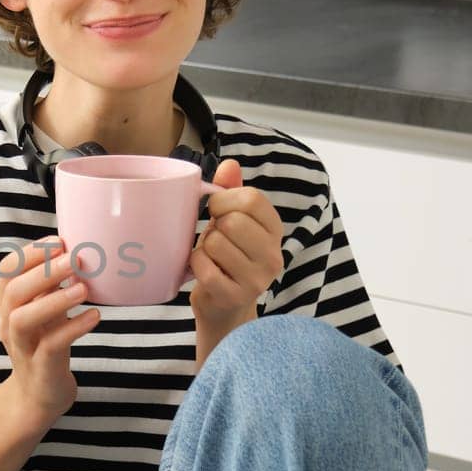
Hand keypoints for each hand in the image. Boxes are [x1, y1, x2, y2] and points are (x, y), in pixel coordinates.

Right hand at [0, 236, 100, 430]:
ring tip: (83, 288)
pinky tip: (94, 316)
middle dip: (43, 271)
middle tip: (74, 258)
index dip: (30, 253)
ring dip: (53, 300)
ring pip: (23, 319)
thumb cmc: (46, 342)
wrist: (40, 395)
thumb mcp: (46, 309)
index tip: (59, 241)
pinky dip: (73, 328)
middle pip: (13, 292)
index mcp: (8, 303)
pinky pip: (50, 346)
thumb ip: (52, 284)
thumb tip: (79, 249)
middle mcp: (8, 323)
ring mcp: (21, 347)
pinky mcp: (40, 368)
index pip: (7, 270)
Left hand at [189, 159, 284, 331]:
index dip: (225, 199)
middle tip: (215, 239)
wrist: (223, 307)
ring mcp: (257, 279)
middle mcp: (273, 255)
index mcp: (275, 230)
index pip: (252, 199)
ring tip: (211, 257)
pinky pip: (205, 268)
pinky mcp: (235, 296)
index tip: (216, 210)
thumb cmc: (226, 258)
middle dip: (213, 227)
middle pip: (233, 221)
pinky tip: (204, 271)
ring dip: (204, 248)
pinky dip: (196, 266)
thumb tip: (230, 163)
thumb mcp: (232, 221)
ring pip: (216, 243)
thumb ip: (232, 191)